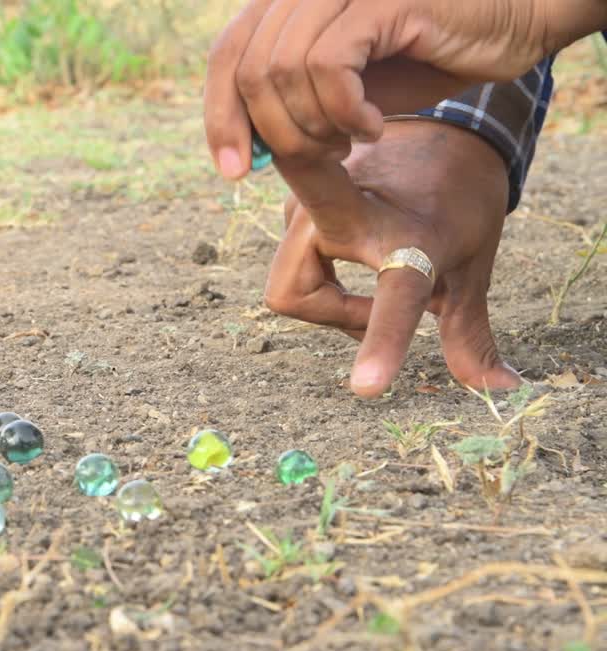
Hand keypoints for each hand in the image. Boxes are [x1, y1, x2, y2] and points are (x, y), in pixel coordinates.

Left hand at [203, 0, 606, 177]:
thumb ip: (290, 104)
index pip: (226, 56)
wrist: (508, 26)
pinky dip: (345, 112)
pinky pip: (330, 66)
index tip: (234, 172)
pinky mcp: (380, 0)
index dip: (220, 116)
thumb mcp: (343, 89)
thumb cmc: (425, 56)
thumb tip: (240, 150)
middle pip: (247, 69)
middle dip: (272, 133)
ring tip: (351, 141)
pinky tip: (374, 128)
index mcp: (288, 3)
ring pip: (283, 70)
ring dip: (314, 126)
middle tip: (320, 158)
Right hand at [265, 119, 521, 396]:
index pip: (395, 299)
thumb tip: (500, 389)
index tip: (367, 388)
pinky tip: (351, 260)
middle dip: (329, 311)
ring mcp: (311, 201)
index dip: (381, 342)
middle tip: (373, 309)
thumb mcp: (474, 266)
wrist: (444, 124)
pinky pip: (290, 264)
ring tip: (368, 287)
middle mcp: (350, 213)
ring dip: (327, 301)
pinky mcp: (294, 199)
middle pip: (297, 296)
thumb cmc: (462, 202)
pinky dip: (319, 277)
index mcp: (410, 237)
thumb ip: (470, 332)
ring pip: (289, 284)